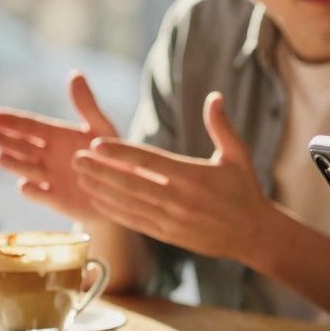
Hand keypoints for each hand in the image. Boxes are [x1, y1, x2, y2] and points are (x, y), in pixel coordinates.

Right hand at [0, 71, 117, 220]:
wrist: (124, 187)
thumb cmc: (111, 153)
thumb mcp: (102, 127)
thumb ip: (87, 104)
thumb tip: (75, 73)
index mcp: (56, 135)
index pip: (30, 126)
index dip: (12, 121)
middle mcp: (47, 156)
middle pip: (21, 146)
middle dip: (4, 141)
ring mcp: (49, 178)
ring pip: (26, 169)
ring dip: (14, 164)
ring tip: (1, 157)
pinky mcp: (56, 199)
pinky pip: (42, 196)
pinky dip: (33, 192)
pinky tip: (25, 185)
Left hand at [70, 91, 271, 263]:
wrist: (253, 234)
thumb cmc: (245, 190)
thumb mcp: (238, 155)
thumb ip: (221, 126)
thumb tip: (214, 96)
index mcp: (193, 177)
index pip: (149, 162)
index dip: (121, 152)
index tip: (97, 143)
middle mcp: (179, 200)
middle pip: (131, 183)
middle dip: (100, 170)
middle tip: (76, 157)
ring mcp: (172, 220)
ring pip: (128, 203)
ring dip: (101, 190)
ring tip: (79, 176)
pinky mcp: (168, 234)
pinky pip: (134, 221)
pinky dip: (113, 211)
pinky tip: (97, 200)